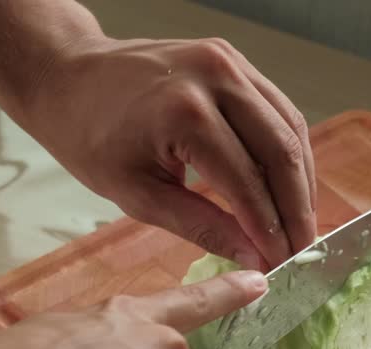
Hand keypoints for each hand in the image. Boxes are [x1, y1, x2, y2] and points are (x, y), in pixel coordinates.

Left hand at [25, 36, 316, 270]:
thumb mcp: (139, 195)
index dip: (270, 231)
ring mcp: (229, 62)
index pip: (248, 184)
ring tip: (301, 225)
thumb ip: (203, 228)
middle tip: (303, 252)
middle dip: (297, 210)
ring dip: (302, 182)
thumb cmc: (89, 137)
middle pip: (282, 153)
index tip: (281, 266)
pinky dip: (290, 152)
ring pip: (292, 129)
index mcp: (185, 114)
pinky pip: (279, 110)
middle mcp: (216, 79)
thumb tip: (254, 262)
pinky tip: (290, 187)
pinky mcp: (235, 60)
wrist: (67, 76)